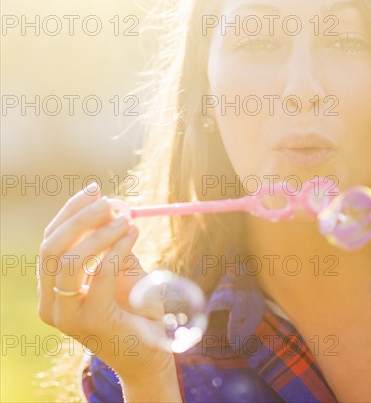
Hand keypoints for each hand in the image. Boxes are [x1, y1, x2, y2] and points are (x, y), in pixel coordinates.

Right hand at [37, 183, 177, 383]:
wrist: (149, 352)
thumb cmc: (134, 309)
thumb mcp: (120, 270)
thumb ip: (111, 244)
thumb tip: (111, 207)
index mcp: (51, 289)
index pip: (49, 241)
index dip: (69, 212)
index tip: (95, 189)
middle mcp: (51, 303)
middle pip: (51, 248)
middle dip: (80, 218)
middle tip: (109, 202)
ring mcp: (68, 316)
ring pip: (69, 261)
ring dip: (99, 233)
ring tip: (126, 220)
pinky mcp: (92, 321)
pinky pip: (100, 274)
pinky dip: (117, 248)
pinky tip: (133, 235)